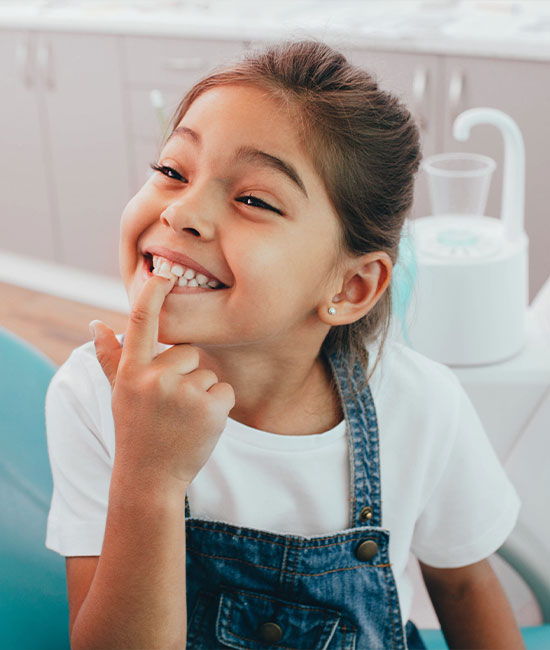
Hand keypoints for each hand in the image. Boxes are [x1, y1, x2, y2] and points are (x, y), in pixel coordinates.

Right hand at [89, 274, 234, 488]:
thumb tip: (96, 323)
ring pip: (208, 373)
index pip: (141, 322)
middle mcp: (155, 378)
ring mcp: (183, 393)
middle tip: (171, 406)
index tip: (163, 271)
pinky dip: (218, 407)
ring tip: (182, 419)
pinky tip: (200, 426)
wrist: (150, 478)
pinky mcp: (209, 408)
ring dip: (202, 394)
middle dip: (186, 374)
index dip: (153, 293)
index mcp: (132, 371)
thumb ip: (110, 357)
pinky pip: (225, 390)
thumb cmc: (135, 430)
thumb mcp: (119, 393)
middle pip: (189, 352)